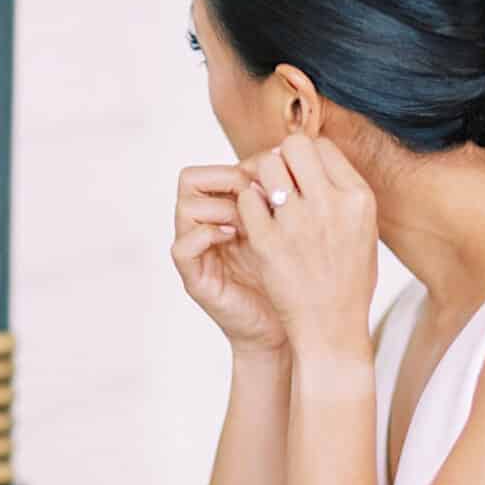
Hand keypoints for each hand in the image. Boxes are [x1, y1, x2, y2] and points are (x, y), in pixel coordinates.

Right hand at [172, 164, 285, 351]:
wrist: (297, 329)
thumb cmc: (301, 277)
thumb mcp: (298, 228)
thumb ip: (290, 196)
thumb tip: (302, 155)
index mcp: (228, 211)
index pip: (215, 168)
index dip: (242, 164)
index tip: (277, 176)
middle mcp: (207, 227)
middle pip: (191, 179)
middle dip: (227, 179)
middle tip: (259, 195)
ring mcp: (198, 253)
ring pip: (184, 207)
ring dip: (221, 206)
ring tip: (251, 220)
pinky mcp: (195, 279)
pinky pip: (182, 246)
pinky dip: (208, 235)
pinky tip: (238, 238)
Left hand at [231, 134, 378, 357]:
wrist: (331, 327)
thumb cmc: (348, 281)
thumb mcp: (363, 230)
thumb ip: (342, 194)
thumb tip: (316, 162)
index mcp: (359, 198)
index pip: (323, 147)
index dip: (304, 156)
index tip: (297, 174)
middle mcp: (331, 204)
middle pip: (294, 147)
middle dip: (280, 159)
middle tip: (274, 180)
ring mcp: (298, 222)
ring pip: (267, 167)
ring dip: (261, 179)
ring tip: (263, 201)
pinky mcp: (268, 241)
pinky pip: (247, 200)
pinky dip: (246, 206)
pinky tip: (253, 222)